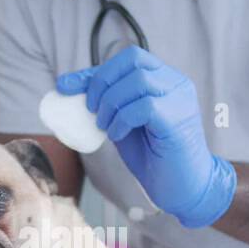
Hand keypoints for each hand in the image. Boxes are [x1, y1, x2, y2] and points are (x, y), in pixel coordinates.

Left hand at [56, 46, 235, 228]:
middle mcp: (176, 83)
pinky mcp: (178, 118)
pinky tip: (117, 135)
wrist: (183, 188)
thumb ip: (107, 106)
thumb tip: (69, 90)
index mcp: (164, 80)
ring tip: (106, 127)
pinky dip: (122, 119)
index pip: (127, 60)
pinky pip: (144, 106)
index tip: (65, 86)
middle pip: (132, 59)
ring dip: (111, 103)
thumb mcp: (123, 125)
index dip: (93, 71)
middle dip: (102, 82)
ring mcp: (180, 98)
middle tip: (93, 111)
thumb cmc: (155, 158)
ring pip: (137, 80)